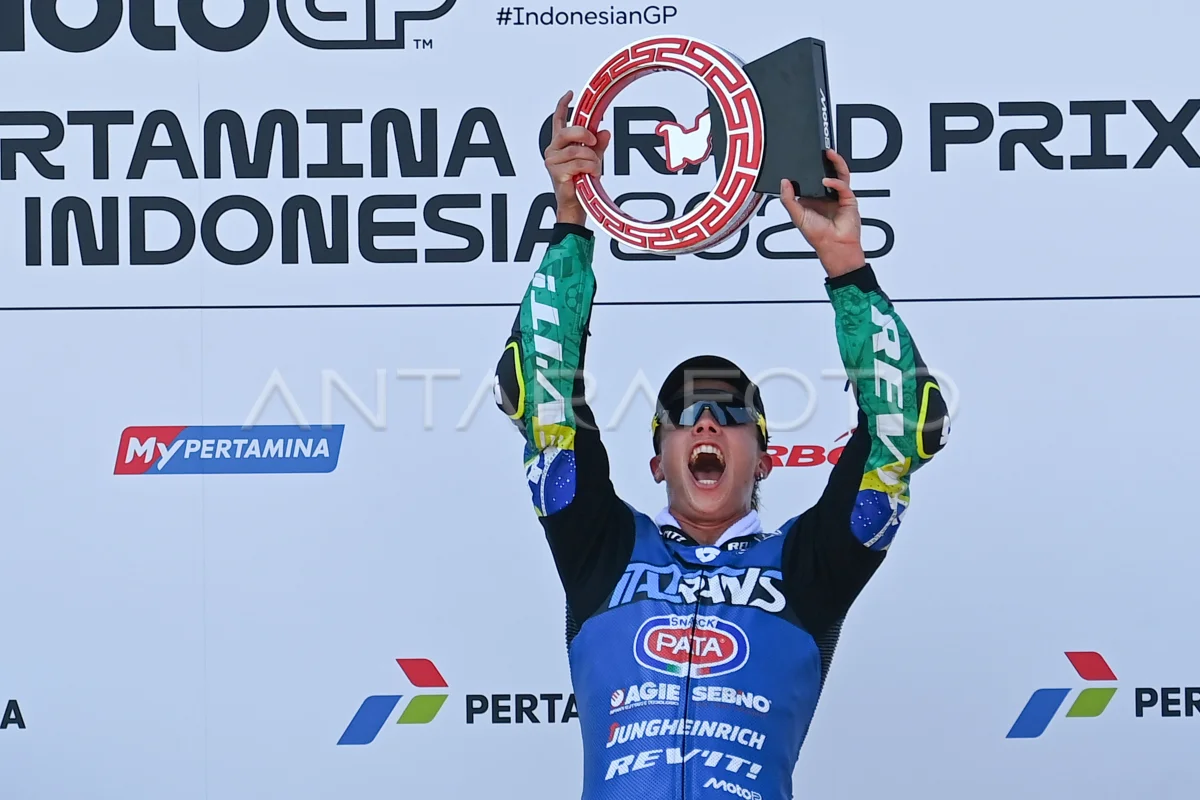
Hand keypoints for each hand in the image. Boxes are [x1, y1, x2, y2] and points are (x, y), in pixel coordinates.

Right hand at [545, 90, 611, 225]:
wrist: (575, 206)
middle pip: (567, 131)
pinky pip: (579, 163)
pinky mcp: (556, 172)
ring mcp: (552, 161)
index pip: (559, 120)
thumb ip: (599, 145)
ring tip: (594, 169)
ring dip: (592, 159)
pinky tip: (591, 175)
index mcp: (560, 144)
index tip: (571, 94)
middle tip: (594, 142)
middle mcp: (553, 150)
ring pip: (577, 149)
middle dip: (584, 134)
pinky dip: (590, 168)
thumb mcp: (594, 159)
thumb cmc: (581, 183)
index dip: (563, 106)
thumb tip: (605, 131)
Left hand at [779, 149, 865, 277]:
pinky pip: (843, 185)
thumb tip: (784, 183)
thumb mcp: (796, 216)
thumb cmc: (817, 236)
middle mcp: (826, 195)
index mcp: (812, 198)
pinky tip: (828, 181)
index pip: (810, 177)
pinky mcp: (849, 199)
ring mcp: (838, 196)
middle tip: (819, 150)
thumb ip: (788, 199)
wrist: (834, 246)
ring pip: (839, 173)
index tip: (802, 158)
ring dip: (835, 162)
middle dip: (825, 160)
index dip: (807, 168)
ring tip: (829, 154)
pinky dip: (835, 181)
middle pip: (827, 171)